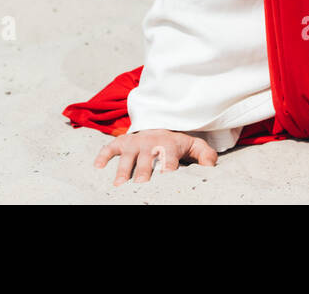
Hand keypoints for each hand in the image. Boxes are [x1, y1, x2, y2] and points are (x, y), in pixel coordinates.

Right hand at [94, 129, 218, 184]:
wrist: (158, 123)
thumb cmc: (176, 142)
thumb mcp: (193, 144)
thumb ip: (205, 154)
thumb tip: (210, 167)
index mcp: (168, 144)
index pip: (169, 156)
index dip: (168, 166)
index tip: (167, 176)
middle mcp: (150, 142)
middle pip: (146, 158)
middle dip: (143, 170)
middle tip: (140, 184)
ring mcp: (134, 142)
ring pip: (127, 156)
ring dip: (122, 169)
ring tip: (118, 184)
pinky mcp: (121, 142)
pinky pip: (109, 147)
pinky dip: (103, 155)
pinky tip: (97, 166)